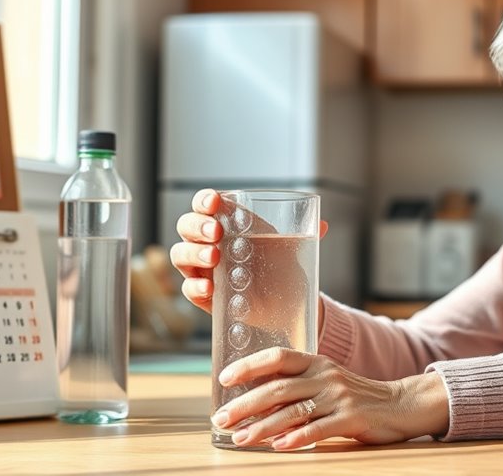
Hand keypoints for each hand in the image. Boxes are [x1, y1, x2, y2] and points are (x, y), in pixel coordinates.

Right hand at [170, 189, 327, 315]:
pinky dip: (195, 285)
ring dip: (193, 252)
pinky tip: (209, 286)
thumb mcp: (291, 247)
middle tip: (216, 232)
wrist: (284, 302)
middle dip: (197, 225)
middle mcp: (208, 242)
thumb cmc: (279, 265)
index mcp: (226, 222)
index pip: (205, 204)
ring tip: (215, 257)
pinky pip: (188, 288)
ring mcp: (202, 268)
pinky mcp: (204, 294)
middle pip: (186, 226)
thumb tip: (322, 225)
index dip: (204, 200)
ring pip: (181, 254)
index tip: (214, 202)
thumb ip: (304, 234)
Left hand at [210, 347, 449, 449]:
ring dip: (263, 427)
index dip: (249, 366)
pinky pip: (318, 428)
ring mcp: (338, 397)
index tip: (224, 379)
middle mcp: (325, 375)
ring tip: (241, 438)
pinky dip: (297, 438)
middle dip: (245, 404)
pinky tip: (279, 446)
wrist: (399, 405)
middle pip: (278, 388)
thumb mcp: (326, 379)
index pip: (277, 357)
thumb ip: (297, 383)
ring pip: (293, 411)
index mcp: (316, 362)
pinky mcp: (351, 418)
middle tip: (221, 419)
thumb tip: (254, 397)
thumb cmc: (354, 395)